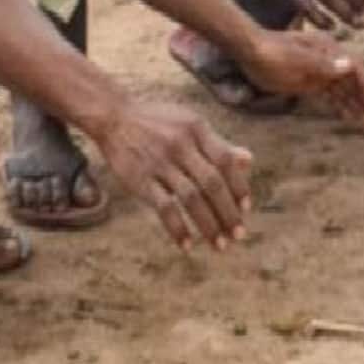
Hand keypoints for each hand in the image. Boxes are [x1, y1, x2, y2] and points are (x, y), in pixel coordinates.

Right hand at [94, 98, 253, 252]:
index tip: (246, 209)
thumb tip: (249, 160)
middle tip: (239, 235)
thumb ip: (218, 143)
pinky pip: (164, 207)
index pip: (225, 161)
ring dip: (208, 225)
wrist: (114, 118)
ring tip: (219, 245)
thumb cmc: (158, 122)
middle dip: (228, 212)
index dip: (239, 186)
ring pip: (191, 198)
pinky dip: (177, 228)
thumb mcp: (190, 123)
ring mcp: (160, 163)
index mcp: (197, 129)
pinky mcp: (140, 180)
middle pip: (212, 183)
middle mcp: (181, 145)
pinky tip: (187, 245)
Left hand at [239, 29, 363, 126]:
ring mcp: (320, 72)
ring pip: (345, 90)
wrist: (251, 51)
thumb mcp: (297, 58)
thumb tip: (349, 64)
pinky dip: (341, 106)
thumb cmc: (273, 52)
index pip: (357, 71)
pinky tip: (349, 118)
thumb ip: (322, 64)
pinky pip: (331, 95)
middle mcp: (330, 60)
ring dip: (357, 106)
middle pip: (355, 82)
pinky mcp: (310, 82)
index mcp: (331, 51)